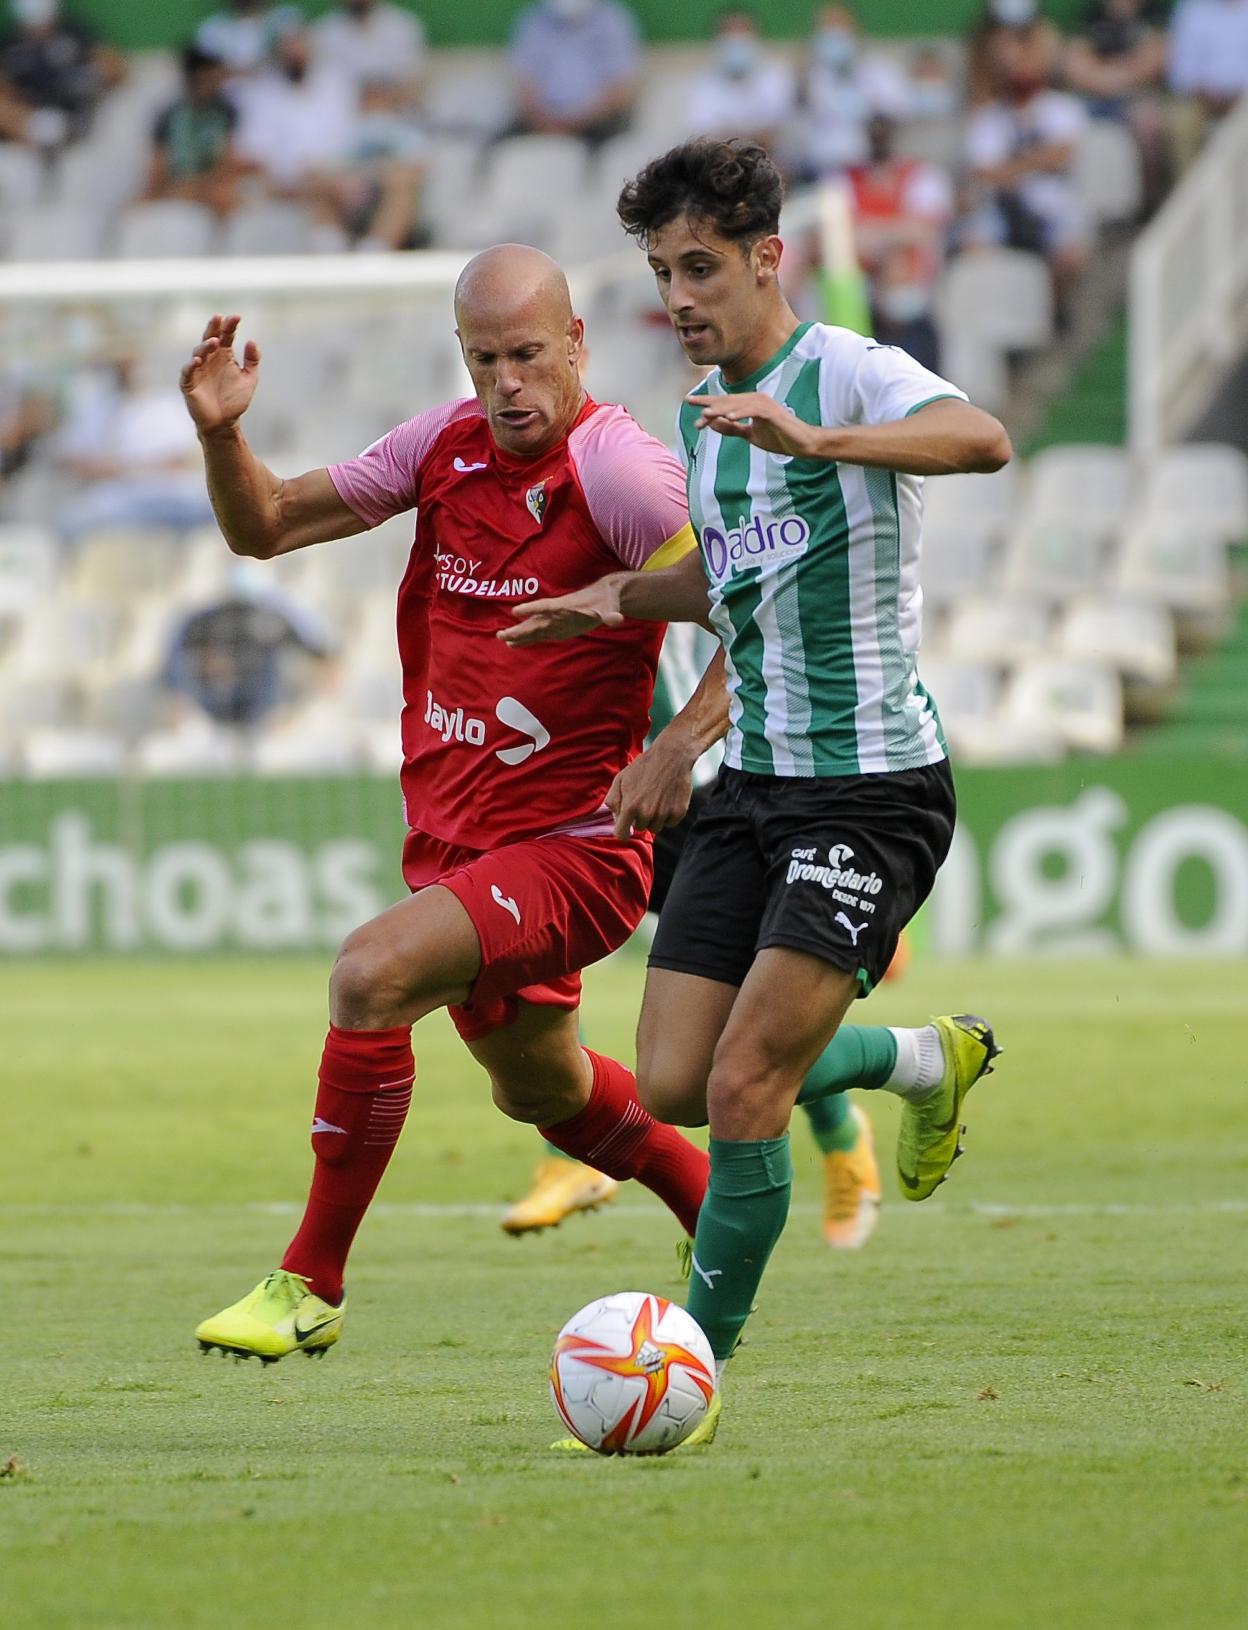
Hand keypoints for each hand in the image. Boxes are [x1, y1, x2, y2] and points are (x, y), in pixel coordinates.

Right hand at [180, 313, 259, 437]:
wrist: (224, 423)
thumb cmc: (234, 400)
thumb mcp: (249, 379)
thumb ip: (252, 361)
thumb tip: (252, 341)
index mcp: (224, 356)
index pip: (226, 336)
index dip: (230, 326)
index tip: (237, 317)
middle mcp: (210, 359)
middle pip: (210, 339)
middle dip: (214, 328)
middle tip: (219, 318)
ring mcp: (199, 370)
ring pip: (199, 353)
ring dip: (206, 346)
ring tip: (214, 342)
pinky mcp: (189, 383)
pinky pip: (188, 372)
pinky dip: (191, 366)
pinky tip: (198, 361)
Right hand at [499, 577, 624, 646]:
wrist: (605, 598)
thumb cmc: (607, 601)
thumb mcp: (611, 608)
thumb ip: (611, 615)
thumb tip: (618, 619)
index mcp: (566, 605)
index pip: (547, 607)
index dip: (532, 609)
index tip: (516, 612)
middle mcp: (557, 613)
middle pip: (535, 621)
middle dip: (519, 628)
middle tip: (501, 635)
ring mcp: (555, 621)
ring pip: (534, 628)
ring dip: (519, 634)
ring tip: (501, 639)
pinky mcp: (557, 629)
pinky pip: (539, 635)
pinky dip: (527, 640)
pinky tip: (514, 644)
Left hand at [606, 738, 695, 838]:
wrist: (671, 756)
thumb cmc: (643, 767)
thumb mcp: (620, 778)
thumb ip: (613, 800)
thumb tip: (615, 817)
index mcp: (630, 806)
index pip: (622, 834)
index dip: (622, 832)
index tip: (625, 829)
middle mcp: (647, 813)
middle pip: (640, 828)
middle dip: (640, 817)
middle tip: (644, 799)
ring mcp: (664, 814)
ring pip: (655, 827)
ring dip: (654, 818)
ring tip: (656, 799)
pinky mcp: (678, 813)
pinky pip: (669, 824)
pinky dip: (668, 816)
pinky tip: (667, 800)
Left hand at [687, 392, 818, 458]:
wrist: (801, 444)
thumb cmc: (778, 438)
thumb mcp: (750, 435)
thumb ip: (732, 429)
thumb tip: (712, 424)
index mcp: (749, 404)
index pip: (723, 402)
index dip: (705, 401)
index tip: (688, 401)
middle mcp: (755, 400)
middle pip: (727, 401)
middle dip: (708, 404)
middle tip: (689, 403)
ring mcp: (764, 404)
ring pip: (737, 404)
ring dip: (720, 409)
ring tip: (705, 414)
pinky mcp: (772, 412)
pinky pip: (753, 411)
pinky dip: (740, 413)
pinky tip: (728, 417)